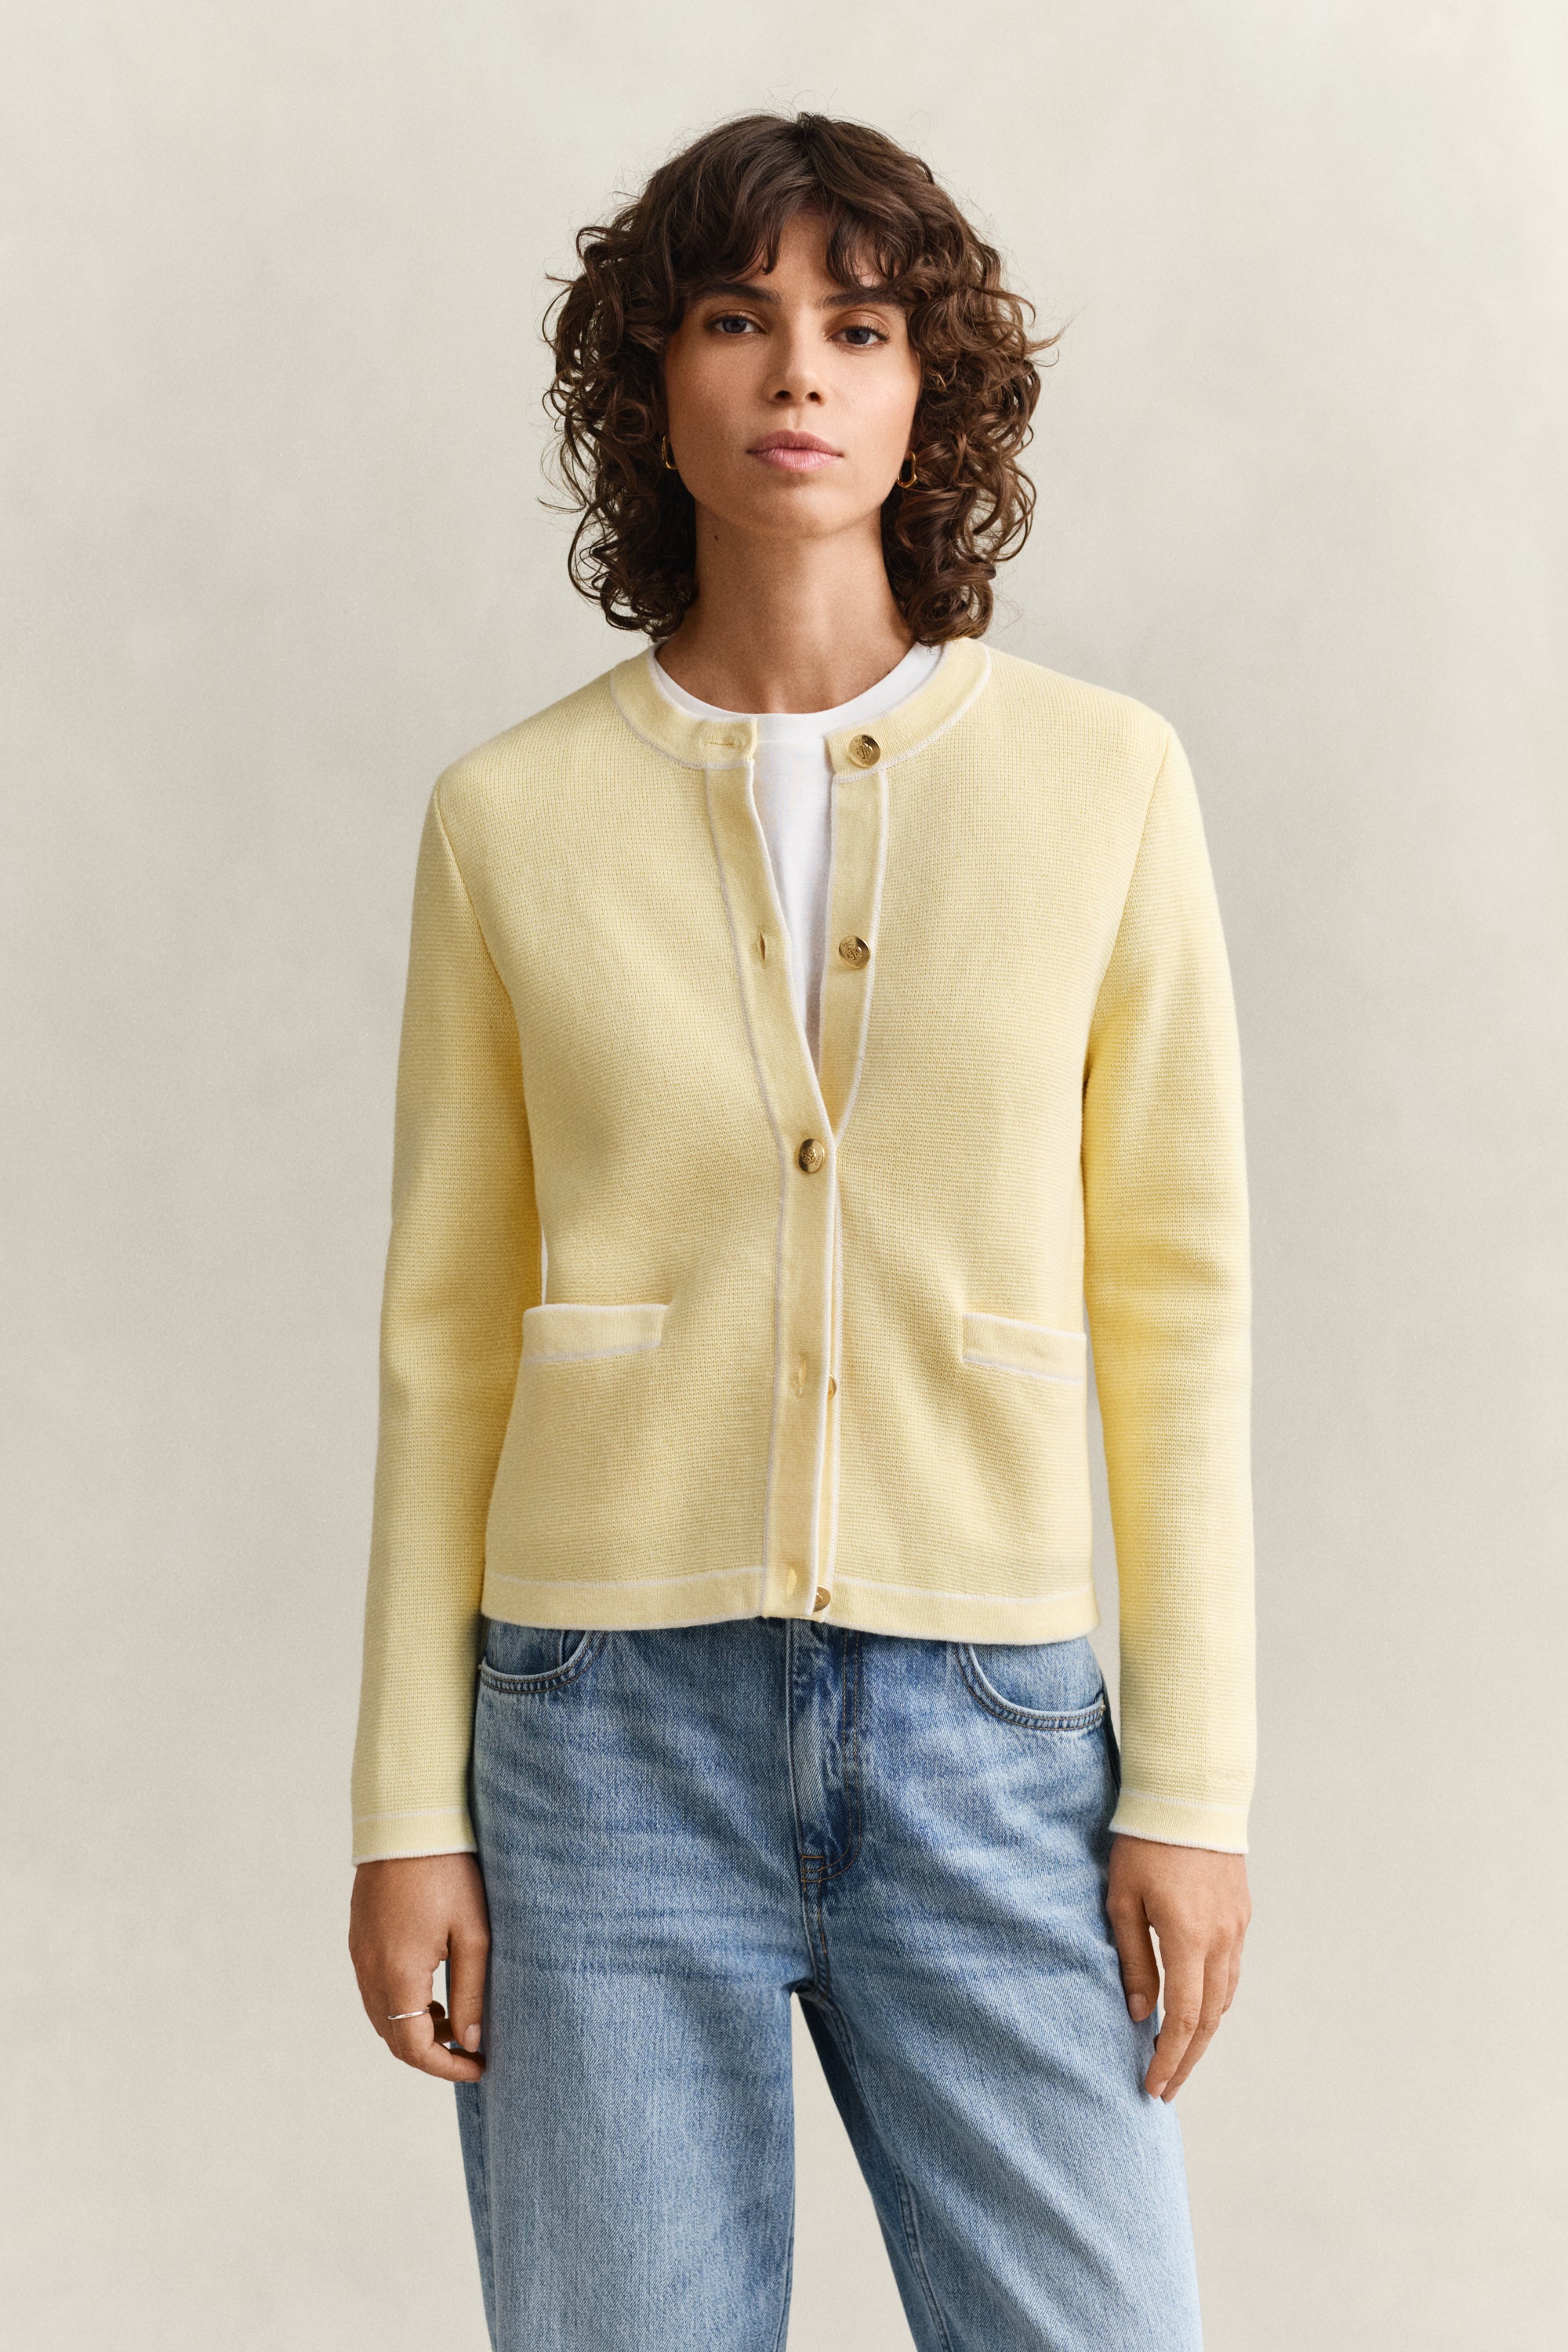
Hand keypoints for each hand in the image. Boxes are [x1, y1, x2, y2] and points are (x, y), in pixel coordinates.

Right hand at [348, 1852, 490, 2083]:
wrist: (409, 1820)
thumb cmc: (449, 1871)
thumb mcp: (474, 1933)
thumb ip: (472, 1992)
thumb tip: (471, 2040)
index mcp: (398, 1973)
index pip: (413, 2047)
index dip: (446, 2067)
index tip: (479, 2066)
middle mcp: (369, 1969)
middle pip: (393, 2037)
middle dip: (431, 2051)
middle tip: (470, 2047)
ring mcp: (359, 1952)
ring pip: (381, 2015)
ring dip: (413, 2028)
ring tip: (454, 2017)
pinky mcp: (358, 1937)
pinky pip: (373, 1988)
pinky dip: (399, 2004)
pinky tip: (429, 1988)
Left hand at [1106, 1834, 1249, 2100]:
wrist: (1190, 1794)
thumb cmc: (1144, 1843)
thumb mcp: (1122, 1900)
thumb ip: (1135, 1960)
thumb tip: (1141, 2014)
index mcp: (1188, 1938)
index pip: (1184, 2019)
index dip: (1169, 2059)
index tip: (1152, 2086)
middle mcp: (1222, 1940)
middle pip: (1210, 2019)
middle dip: (1187, 2059)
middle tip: (1166, 2089)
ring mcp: (1237, 1927)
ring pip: (1225, 1998)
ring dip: (1204, 2034)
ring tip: (1178, 2057)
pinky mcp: (1241, 1914)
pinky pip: (1232, 1971)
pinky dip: (1216, 2001)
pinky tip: (1198, 2010)